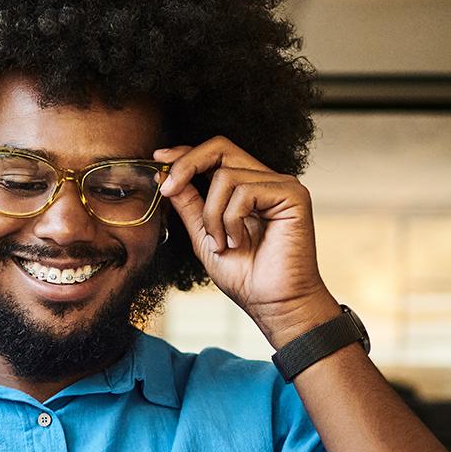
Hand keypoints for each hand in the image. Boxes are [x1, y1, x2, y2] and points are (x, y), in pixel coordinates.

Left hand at [155, 136, 338, 346]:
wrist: (272, 303)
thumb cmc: (244, 276)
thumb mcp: (203, 235)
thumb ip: (189, 204)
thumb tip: (165, 176)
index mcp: (247, 187)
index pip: (215, 154)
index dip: (185, 153)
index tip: (158, 157)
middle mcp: (266, 180)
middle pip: (220, 147)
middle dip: (187, 165)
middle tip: (168, 190)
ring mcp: (281, 185)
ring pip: (225, 176)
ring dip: (212, 215)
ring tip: (222, 244)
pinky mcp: (292, 195)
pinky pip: (244, 191)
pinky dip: (231, 220)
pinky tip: (239, 242)